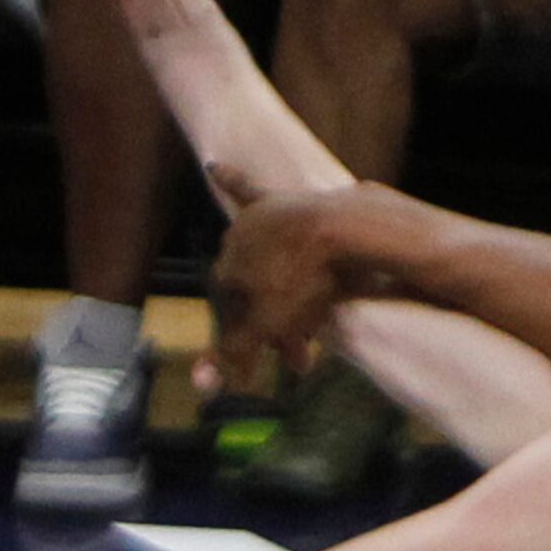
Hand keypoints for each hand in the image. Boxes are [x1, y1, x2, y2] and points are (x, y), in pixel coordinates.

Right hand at [202, 168, 387, 390]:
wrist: (346, 228)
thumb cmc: (308, 279)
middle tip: (305, 357)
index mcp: (226, 268)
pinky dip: (230, 180)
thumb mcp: (273, 323)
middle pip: (253, 292)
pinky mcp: (281, 198)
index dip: (257, 343)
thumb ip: (237, 350)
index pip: (235, 315)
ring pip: (264, 262)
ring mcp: (258, 217)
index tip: (285, 363)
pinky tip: (214, 168)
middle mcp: (234, 240)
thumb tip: (205, 381)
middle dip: (277, 327)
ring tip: (311, 316)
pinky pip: (249, 188)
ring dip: (281, 292)